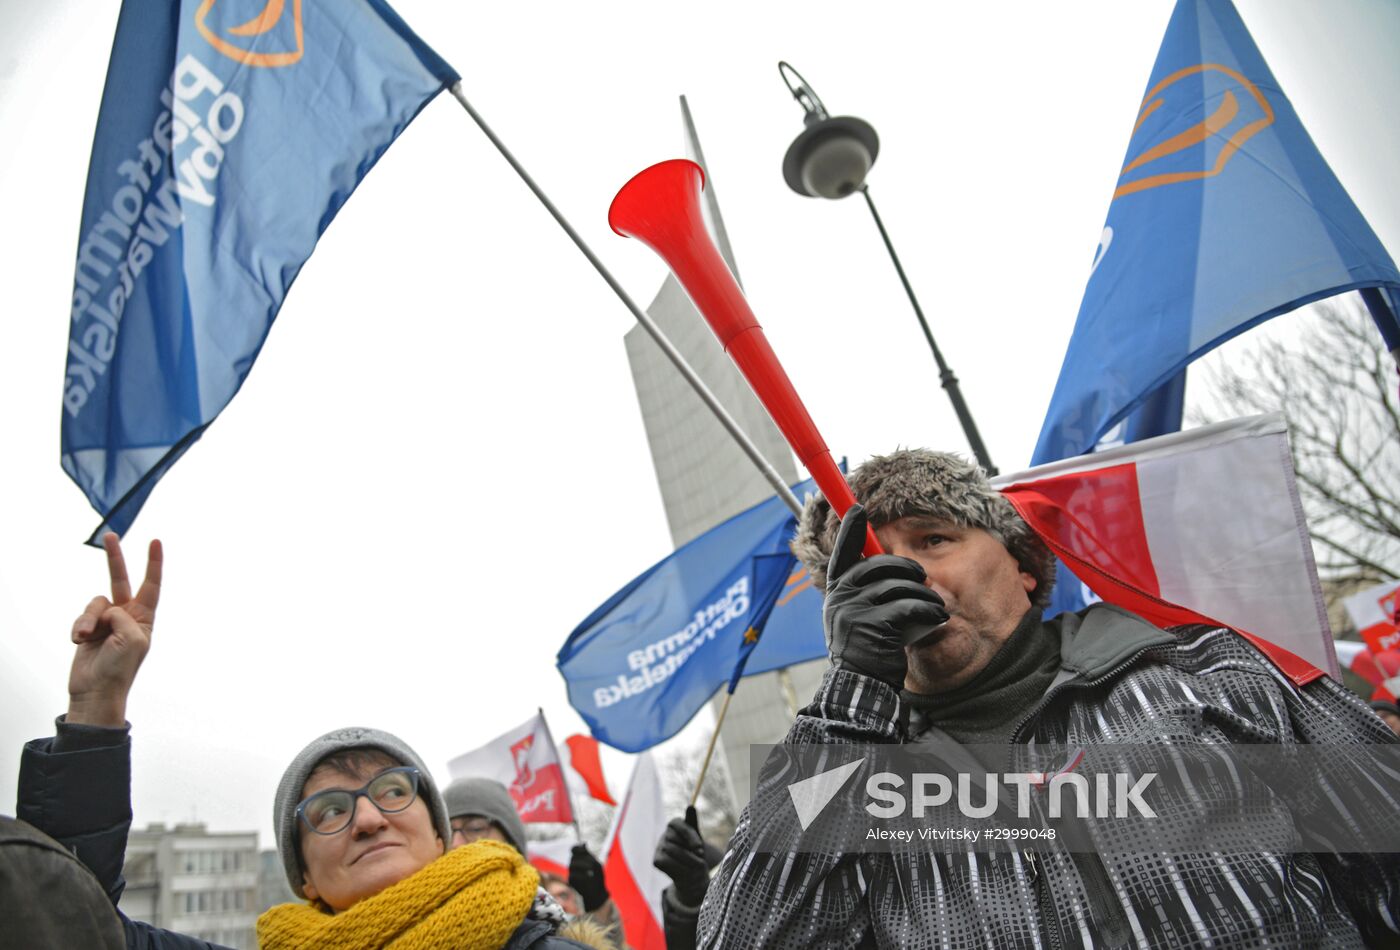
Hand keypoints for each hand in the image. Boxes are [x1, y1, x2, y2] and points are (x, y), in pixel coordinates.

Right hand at [67, 532, 162, 726]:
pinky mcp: (88, 628)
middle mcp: (127, 616)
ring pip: (96, 602)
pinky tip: (79, 641)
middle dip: (115, 558)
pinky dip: (79, 627)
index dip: (153, 564)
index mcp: (144, 618)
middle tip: (110, 535)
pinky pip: (82, 616)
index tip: (155, 541)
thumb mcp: (132, 638)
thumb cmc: (120, 668)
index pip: (151, 585)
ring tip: (85, 637)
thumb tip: (106, 609)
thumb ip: (121, 615)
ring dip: (88, 619)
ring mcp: (106, 621)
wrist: (96, 691)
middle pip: (121, 580)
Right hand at [568, 844, 608, 911]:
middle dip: (583, 859)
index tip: (584, 850)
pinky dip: (581, 875)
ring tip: (591, 869)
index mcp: (580, 859)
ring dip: (583, 865)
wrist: (598, 893)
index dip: (577, 848)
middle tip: (592, 864)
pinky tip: (588, 876)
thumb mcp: (596, 864)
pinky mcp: (570, 881)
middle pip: (573, 857)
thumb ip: (589, 855)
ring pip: (572, 865)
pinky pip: (573, 875)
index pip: (574, 849)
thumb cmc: (598, 878)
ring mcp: (571, 872)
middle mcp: (574, 864)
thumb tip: (583, 843)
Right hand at [653, 815, 708, 907]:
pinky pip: (667, 862)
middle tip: (700, 856)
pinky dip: (680, 867)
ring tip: (698, 864)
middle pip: (674, 838)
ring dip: (687, 859)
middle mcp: (665, 834)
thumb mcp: (697, 837)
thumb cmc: (696, 851)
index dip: (689, 835)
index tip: (700, 847)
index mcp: (675, 824)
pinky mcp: (656, 860)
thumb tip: (691, 806)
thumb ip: (693, 822)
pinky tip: (687, 870)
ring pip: (671, 850)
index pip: (677, 824)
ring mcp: (659, 847)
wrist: (693, 872)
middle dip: (689, 849)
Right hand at [824, 505, 946, 688]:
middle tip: (923, 580)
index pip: (842, 554)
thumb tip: (894, 571)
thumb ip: (869, 594)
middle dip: (907, 568)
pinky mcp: (873, 625)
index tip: (858, 509)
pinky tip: (936, 619)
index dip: (850, 531)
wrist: (860, 685)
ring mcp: (854, 610)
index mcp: (838, 592)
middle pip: (879, 563)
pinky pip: (907, 605)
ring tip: (935, 608)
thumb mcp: (860, 618)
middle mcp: (841, 597)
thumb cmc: (867, 651)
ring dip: (923, 594)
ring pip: (898, 584)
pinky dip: (927, 610)